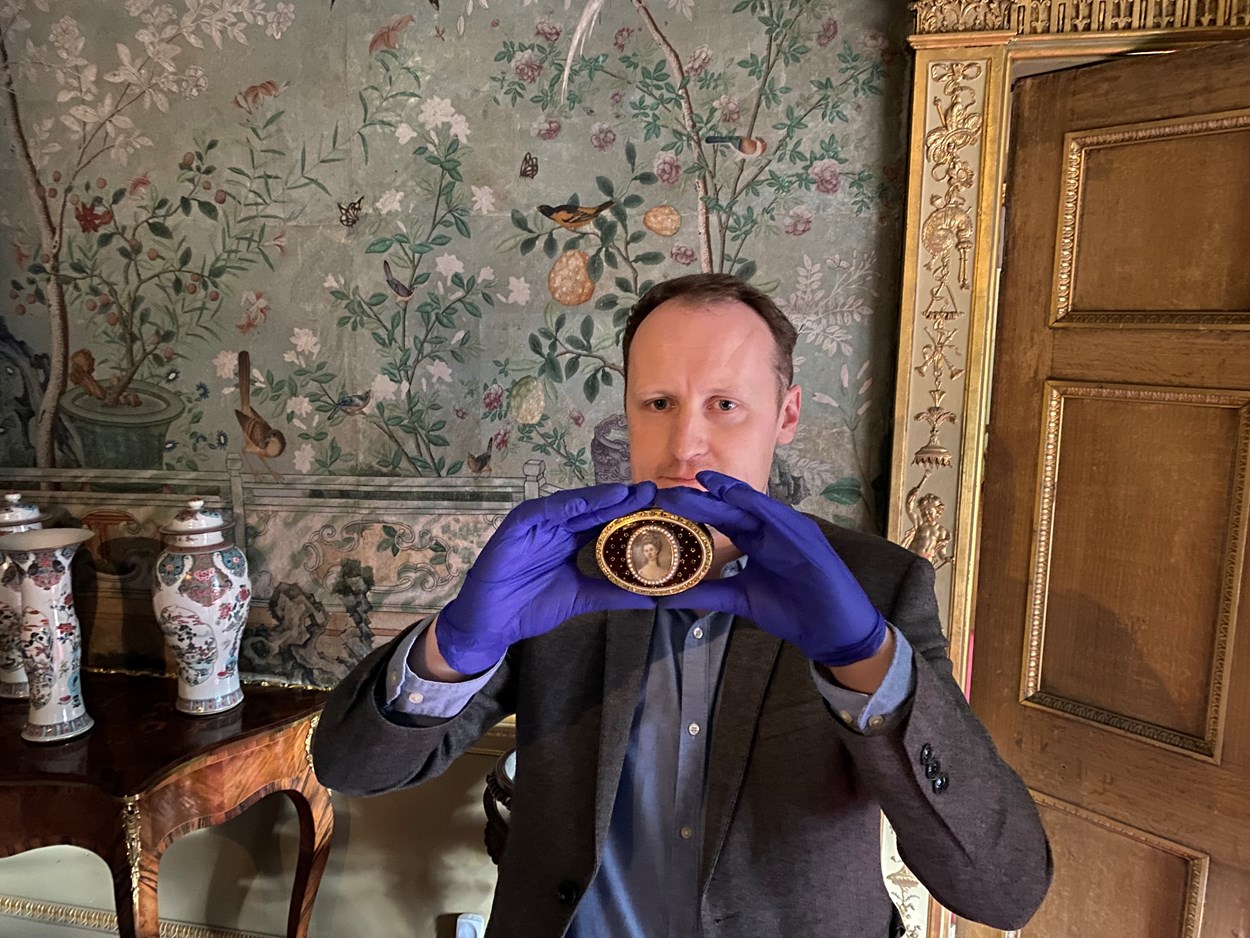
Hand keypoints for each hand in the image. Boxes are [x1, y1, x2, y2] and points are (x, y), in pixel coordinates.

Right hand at [436, 482, 657, 673]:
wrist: (491, 623)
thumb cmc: (530, 606)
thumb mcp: (583, 598)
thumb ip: (616, 594)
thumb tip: (655, 599)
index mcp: (574, 538)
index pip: (610, 521)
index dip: (636, 514)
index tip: (667, 510)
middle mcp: (560, 525)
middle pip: (597, 508)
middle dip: (626, 499)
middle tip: (656, 492)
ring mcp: (540, 522)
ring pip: (575, 504)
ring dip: (601, 498)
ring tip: (629, 494)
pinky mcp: (519, 524)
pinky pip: (544, 511)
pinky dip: (566, 506)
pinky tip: (588, 504)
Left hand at [652, 470, 885, 666]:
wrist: (832, 629)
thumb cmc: (791, 610)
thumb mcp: (739, 599)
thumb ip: (707, 593)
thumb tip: (666, 598)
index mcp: (755, 540)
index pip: (720, 518)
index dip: (695, 508)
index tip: (664, 501)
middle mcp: (768, 529)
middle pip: (728, 509)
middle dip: (699, 499)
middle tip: (666, 492)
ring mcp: (787, 529)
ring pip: (749, 506)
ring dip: (723, 494)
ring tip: (697, 483)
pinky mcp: (802, 535)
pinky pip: (776, 515)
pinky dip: (755, 504)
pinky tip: (734, 495)